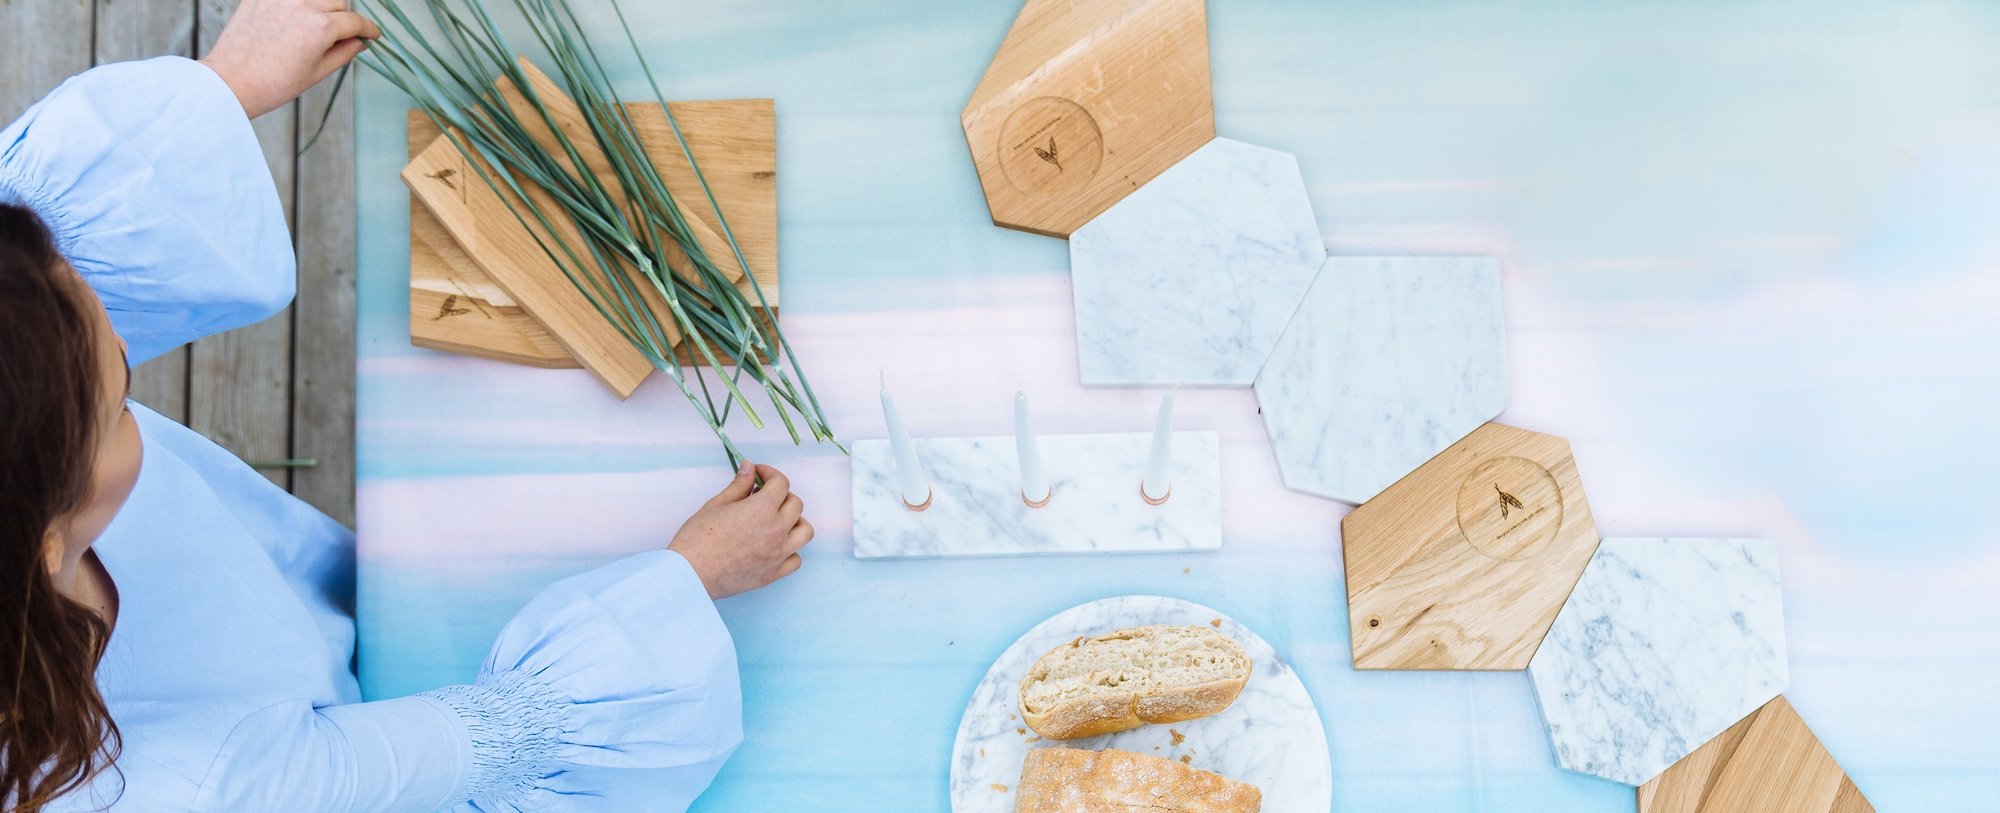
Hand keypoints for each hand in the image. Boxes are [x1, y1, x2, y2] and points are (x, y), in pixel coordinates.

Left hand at [198, 0, 380, 118]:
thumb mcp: (316, 74)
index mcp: (320, 27)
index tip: (372, 34)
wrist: (231, 82)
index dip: (368, 29)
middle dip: (342, 18)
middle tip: (338, 35)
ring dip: (321, 6)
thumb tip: (359, 42)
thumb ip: (343, 53)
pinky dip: (297, 4)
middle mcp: (302, 6)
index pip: (355, 21)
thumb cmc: (271, 84)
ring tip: (313, 25)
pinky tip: (293, 19)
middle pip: (338, 2)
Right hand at [668, 462, 813, 599]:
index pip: (781, 483)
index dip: (769, 473)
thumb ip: (739, 485)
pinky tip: (774, 546)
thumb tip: (749, 468)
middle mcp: (776, 531)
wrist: (690, 574)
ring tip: (776, 520)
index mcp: (762, 510)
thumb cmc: (698, 539)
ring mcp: (777, 554)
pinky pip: (796, 559)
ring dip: (794, 521)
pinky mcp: (773, 574)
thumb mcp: (717, 504)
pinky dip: (790, 550)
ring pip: (804, 531)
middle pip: (796, 505)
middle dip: (781, 495)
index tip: (758, 474)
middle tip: (763, 496)